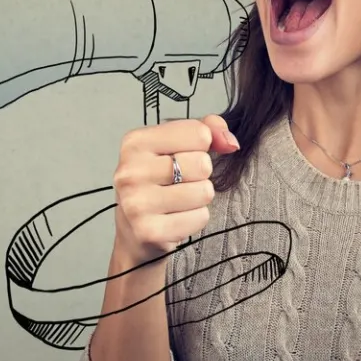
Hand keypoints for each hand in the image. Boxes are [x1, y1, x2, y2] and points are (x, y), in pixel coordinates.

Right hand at [111, 115, 239, 268]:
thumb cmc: (157, 182)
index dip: (202, 145)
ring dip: (199, 197)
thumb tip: (230, 142)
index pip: (198, 132)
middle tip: (179, 182)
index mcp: (135, 142)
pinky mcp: (150, 231)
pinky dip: (195, 218)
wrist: (132, 230)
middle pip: (202, 163)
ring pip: (204, 192)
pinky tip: (175, 218)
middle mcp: (131, 171)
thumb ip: (206, 129)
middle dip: (200, 174)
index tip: (184, 155)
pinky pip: (200, 217)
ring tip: (178, 201)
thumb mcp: (174, 145)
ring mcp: (137, 203)